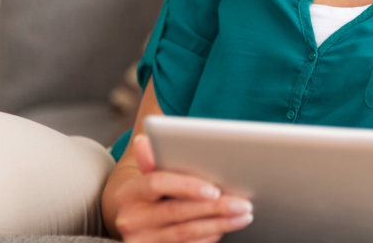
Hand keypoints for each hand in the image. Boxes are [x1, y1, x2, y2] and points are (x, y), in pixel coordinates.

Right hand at [113, 134, 253, 242]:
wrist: (133, 223)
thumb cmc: (147, 195)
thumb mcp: (145, 177)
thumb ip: (151, 159)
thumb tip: (144, 139)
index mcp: (128, 193)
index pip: (157, 184)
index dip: (187, 186)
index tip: (214, 189)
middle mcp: (131, 219)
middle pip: (177, 211)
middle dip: (214, 207)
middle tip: (243, 202)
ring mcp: (142, 241)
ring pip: (185, 234)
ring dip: (218, 224)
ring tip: (242, 215)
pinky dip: (207, 239)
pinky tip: (223, 229)